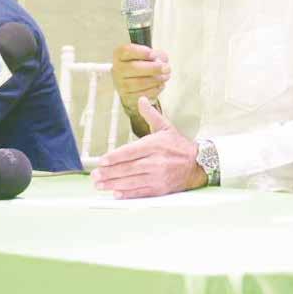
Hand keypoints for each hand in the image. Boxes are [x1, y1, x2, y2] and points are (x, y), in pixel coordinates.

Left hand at [91, 96, 206, 198]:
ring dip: (114, 184)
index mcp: (154, 145)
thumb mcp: (165, 126)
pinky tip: (116, 194)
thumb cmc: (178, 145)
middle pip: (128, 168)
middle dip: (109, 172)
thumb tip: (142, 99)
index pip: (130, 152)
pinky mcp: (160, 189)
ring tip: (99, 185)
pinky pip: (141, 192)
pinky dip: (128, 194)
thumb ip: (151, 114)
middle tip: (95, 175)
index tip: (102, 161)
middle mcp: (155, 162)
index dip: (115, 157)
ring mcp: (158, 177)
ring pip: (132, 181)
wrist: (198, 164)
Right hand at [112, 44, 169, 112]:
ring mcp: (120, 84)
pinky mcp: (127, 96)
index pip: (126, 51)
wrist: (132, 81)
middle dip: (153, 68)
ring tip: (166, 76)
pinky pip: (141, 95)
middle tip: (166, 68)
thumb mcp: (148, 55)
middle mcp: (117, 69)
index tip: (154, 55)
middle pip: (133, 67)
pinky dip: (154, 90)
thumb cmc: (141, 64)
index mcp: (120, 55)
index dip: (141, 52)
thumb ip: (156, 55)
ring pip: (138, 83)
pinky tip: (161, 85)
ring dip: (155, 80)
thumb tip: (162, 61)